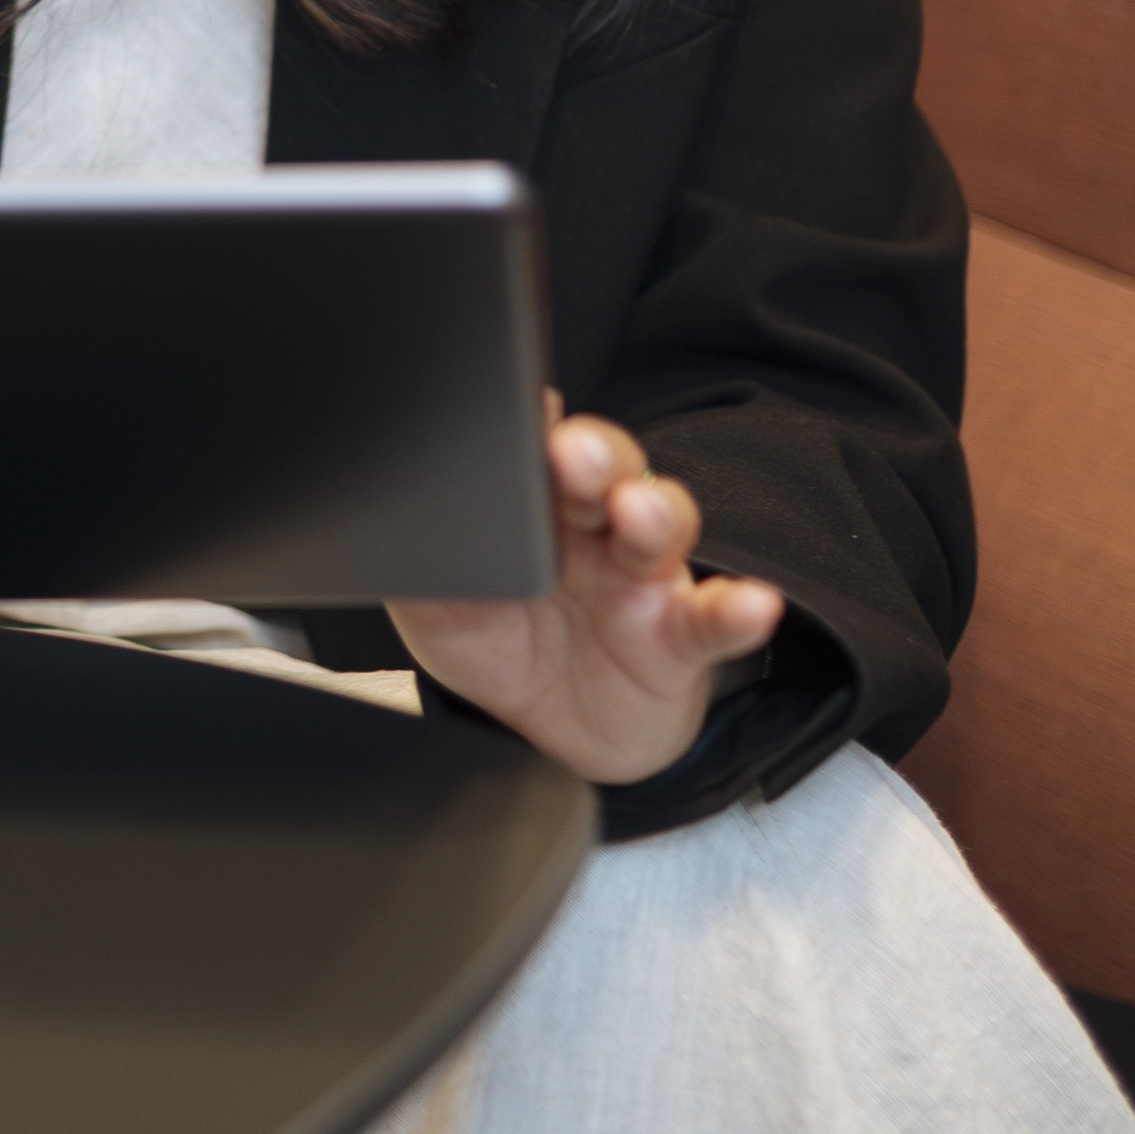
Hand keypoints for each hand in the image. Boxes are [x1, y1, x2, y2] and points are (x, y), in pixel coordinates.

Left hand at [390, 399, 784, 785]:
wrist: (548, 731)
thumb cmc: (498, 643)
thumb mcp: (438, 609)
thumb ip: (424, 567)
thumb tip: (383, 531)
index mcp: (528, 503)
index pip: (530, 444)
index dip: (526, 422)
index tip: (516, 402)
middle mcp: (591, 523)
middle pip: (602, 466)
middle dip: (589, 452)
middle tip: (569, 452)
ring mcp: (642, 575)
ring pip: (660, 521)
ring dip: (655, 510)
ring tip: (639, 510)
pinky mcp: (680, 636)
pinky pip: (716, 617)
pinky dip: (739, 609)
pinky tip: (750, 602)